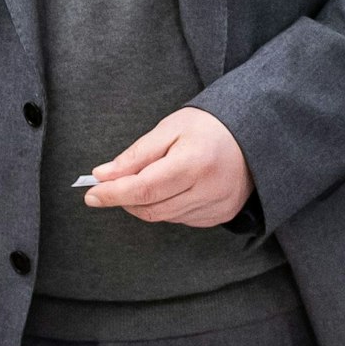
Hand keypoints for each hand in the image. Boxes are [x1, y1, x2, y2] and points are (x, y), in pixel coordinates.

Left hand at [84, 107, 253, 226]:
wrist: (253, 135)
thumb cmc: (210, 126)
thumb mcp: (170, 128)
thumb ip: (136, 154)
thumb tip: (103, 175)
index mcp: (195, 163)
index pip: (144, 188)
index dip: (113, 194)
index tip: (91, 194)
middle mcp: (208, 190)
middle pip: (151, 208)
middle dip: (125, 199)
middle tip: (112, 185)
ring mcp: (216, 207)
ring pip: (163, 217)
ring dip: (145, 203)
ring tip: (145, 180)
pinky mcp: (220, 216)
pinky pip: (180, 219)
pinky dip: (166, 207)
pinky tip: (172, 188)